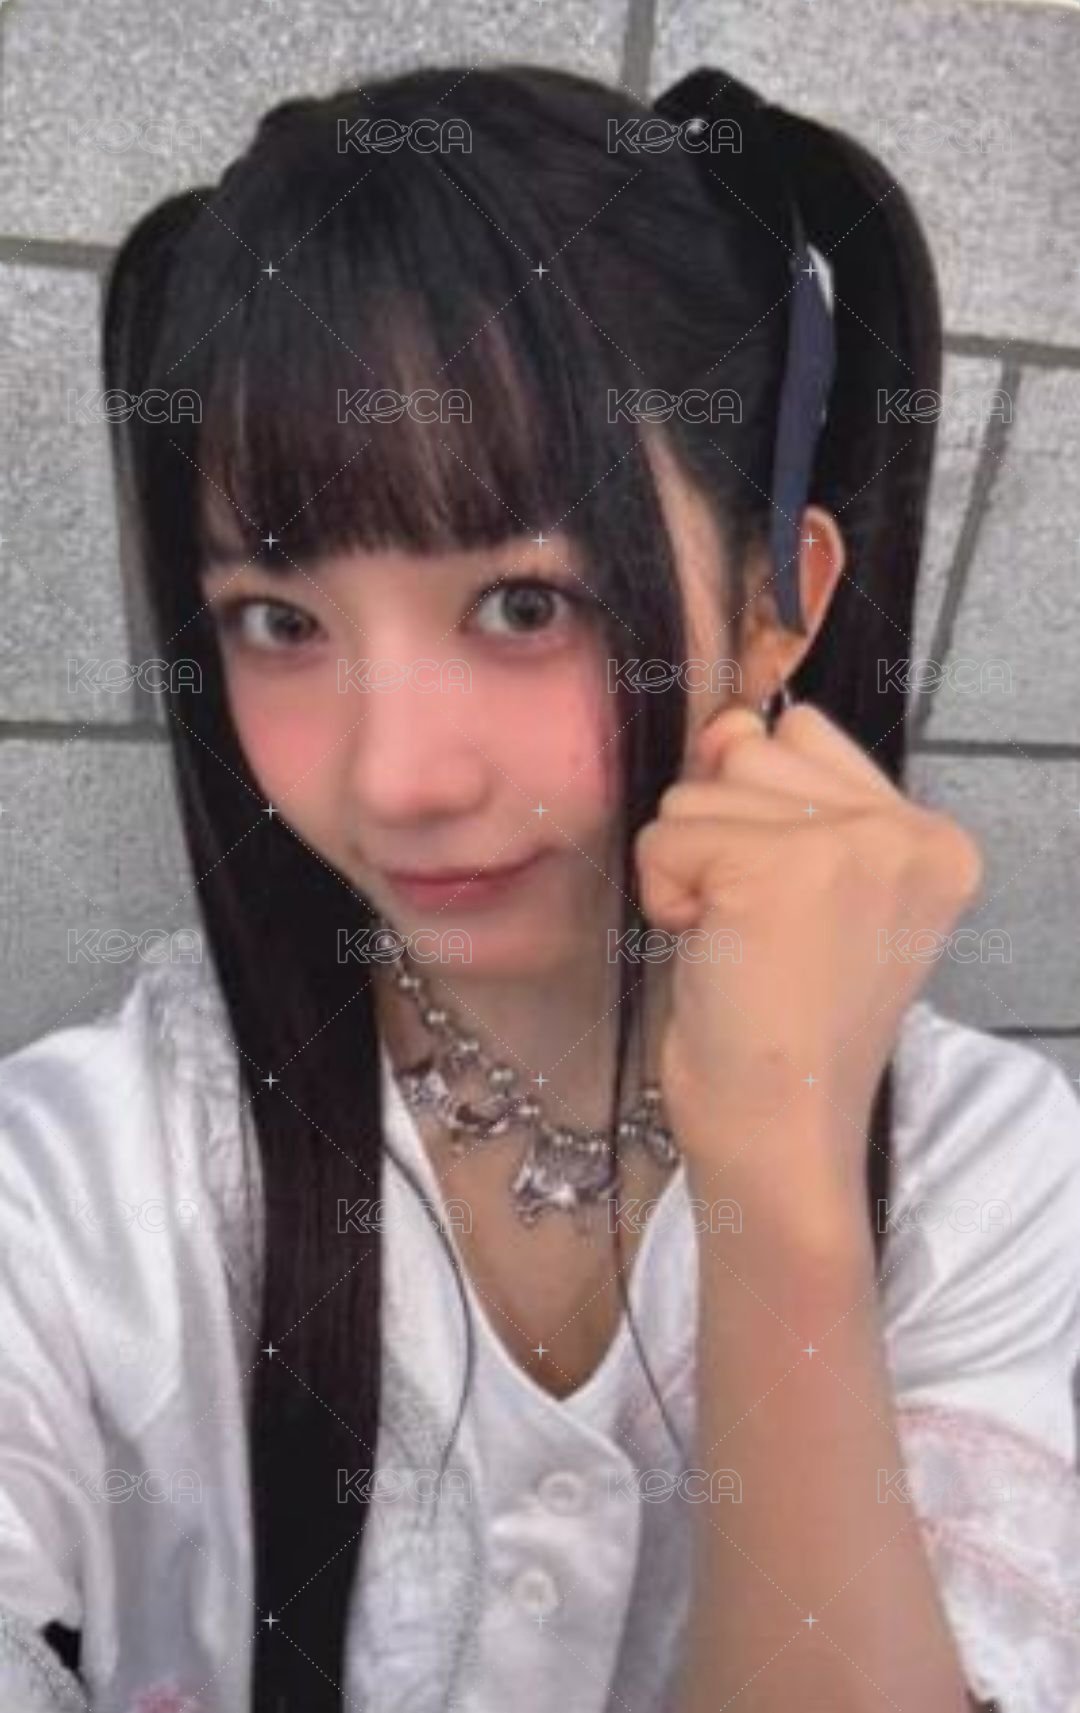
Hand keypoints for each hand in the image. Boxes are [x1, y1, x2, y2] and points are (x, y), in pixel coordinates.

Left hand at [633, 700, 982, 1214]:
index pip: (802, 737)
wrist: (782, 1131)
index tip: (787, 909)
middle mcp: (908, 830)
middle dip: (721, 837)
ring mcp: (850, 845)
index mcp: (933, 838)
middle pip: (748, 750)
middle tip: (758, 932)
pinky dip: (662, 896)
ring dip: (688, 869)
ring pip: (698, 791)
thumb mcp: (805, 889)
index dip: (761, 814)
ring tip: (737, 943)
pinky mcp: (776, 869)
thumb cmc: (784, 1024)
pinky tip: (710, 952)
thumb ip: (779, 793)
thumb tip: (725, 721)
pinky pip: (665, 837)